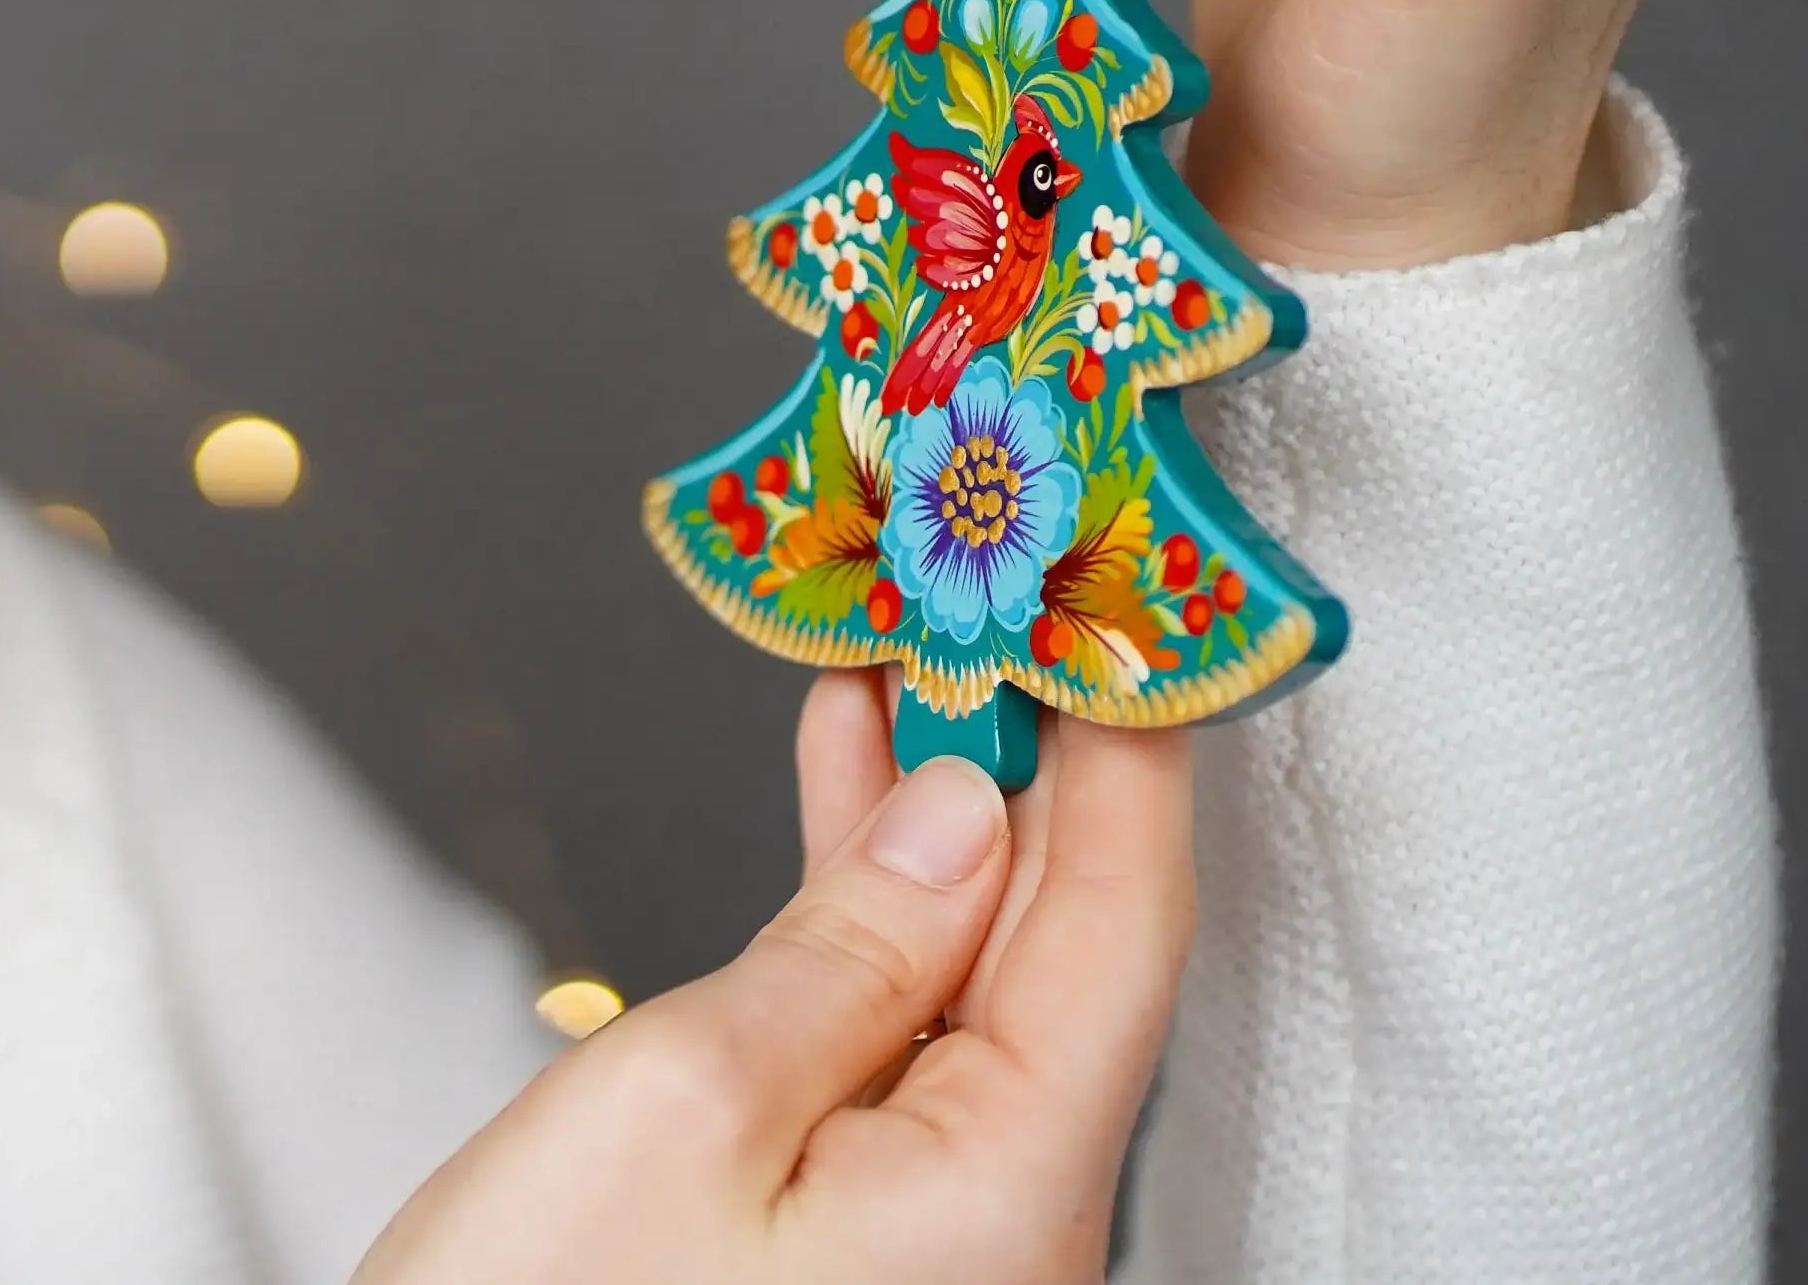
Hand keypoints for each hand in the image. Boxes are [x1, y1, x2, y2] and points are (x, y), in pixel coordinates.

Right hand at [355, 683, 1189, 1284]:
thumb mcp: (682, 1104)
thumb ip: (844, 949)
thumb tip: (964, 816)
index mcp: (1007, 1198)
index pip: (1120, 919)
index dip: (1125, 743)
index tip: (1113, 604)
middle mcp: (1010, 1233)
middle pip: (1063, 945)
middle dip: (1034, 755)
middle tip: (1000, 589)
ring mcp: (942, 1244)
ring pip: (981, 981)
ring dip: (944, 814)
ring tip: (910, 646)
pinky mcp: (866, 1244)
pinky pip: (912, 1039)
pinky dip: (875, 907)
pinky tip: (852, 798)